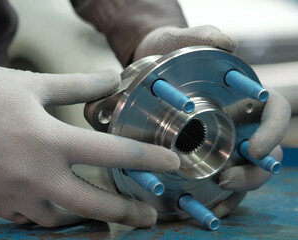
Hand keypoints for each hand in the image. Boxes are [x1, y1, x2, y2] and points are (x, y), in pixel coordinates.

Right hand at [0, 60, 179, 227]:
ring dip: (84, 217)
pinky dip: (47, 213)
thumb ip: (77, 85)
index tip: (171, 163)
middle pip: (93, 205)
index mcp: (49, 140)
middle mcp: (37, 174)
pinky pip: (30, 217)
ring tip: (100, 213)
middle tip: (148, 218)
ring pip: (60, 218)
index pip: (112, 154)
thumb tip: (111, 79)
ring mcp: (15, 195)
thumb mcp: (31, 84)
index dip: (148, 158)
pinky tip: (52, 202)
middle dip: (126, 214)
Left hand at [133, 25, 290, 216]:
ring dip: (235, 190)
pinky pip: (213, 178)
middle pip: (263, 153)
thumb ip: (205, 36)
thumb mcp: (183, 38)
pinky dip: (211, 196)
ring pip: (242, 171)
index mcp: (243, 96)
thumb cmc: (171, 49)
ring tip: (213, 199)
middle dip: (253, 173)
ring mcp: (221, 139)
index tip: (253, 148)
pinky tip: (200, 208)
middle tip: (226, 179)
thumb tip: (229, 44)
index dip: (273, 133)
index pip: (274, 114)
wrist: (147, 62)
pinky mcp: (201, 153)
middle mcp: (237, 121)